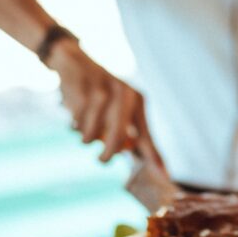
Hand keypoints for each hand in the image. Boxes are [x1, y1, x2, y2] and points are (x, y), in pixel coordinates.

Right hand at [48, 39, 162, 166]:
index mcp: (137, 100)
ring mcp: (103, 92)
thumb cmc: (96, 90)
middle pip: (118, 139)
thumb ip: (123, 130)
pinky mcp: (83, 91)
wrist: (72, 60)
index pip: (146, 136)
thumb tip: (126, 152)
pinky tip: (74, 110)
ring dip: (85, 136)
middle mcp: (124, 94)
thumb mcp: (115, 106)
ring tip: (83, 126)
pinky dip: (74, 124)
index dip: (155, 158)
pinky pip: (77, 124)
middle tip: (102, 159)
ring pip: (93, 134)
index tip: (165, 177)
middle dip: (108, 154)